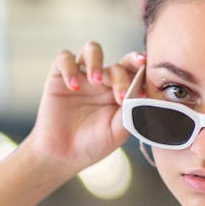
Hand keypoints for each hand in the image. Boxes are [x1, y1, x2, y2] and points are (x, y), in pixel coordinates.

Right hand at [21, 41, 144, 175]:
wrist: (64, 156)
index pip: (135, 71)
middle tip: (122, 95)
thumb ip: (131, 112)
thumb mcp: (118, 131)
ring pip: (92, 49)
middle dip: (122, 76)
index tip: (145, 73)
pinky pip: (64, 58)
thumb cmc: (93, 144)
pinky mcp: (59, 76)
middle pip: (118, 62)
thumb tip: (144, 94)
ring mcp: (82, 76)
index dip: (141, 69)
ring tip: (95, 80)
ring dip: (96, 61)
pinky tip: (73, 86)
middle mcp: (104, 80)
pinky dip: (69, 68)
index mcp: (121, 91)